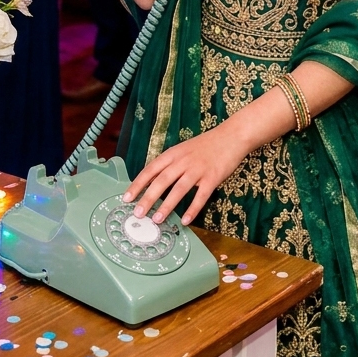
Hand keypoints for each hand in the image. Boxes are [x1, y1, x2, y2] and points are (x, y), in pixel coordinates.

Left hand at [122, 125, 247, 225]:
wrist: (231, 136)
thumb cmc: (205, 146)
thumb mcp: (183, 150)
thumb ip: (170, 165)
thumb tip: (153, 183)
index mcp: (173, 154)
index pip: (150, 170)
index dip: (137, 184)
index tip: (126, 198)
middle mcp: (183, 161)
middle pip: (161, 180)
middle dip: (147, 198)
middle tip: (137, 213)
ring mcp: (198, 169)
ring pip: (179, 189)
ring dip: (167, 205)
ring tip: (157, 220)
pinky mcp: (213, 177)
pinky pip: (201, 196)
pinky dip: (192, 209)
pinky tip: (185, 220)